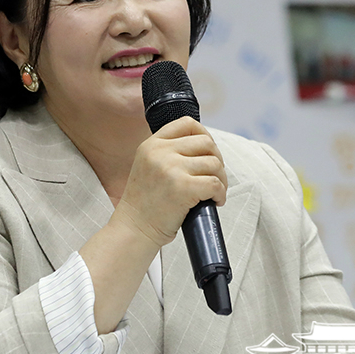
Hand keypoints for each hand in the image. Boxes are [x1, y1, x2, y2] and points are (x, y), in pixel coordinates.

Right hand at [111, 116, 226, 249]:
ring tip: (214, 192)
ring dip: (221, 179)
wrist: (133, 230)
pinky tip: (214, 201)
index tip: (208, 152)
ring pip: (214, 163)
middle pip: (206, 143)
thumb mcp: (148, 166)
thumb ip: (169, 152)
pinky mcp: (183, 188)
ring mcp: (171, 168)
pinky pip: (215, 184)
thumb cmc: (145, 204)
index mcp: (152, 144)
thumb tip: (206, 147)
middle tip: (214, 177)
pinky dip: (221, 193)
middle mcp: (160, 152)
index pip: (187, 123)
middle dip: (217, 160)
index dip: (205, 135)